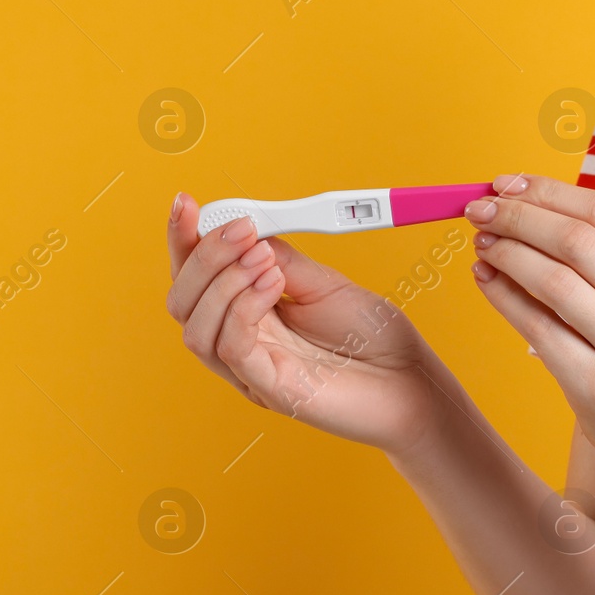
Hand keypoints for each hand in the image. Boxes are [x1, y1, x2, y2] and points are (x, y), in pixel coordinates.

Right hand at [166, 192, 441, 453]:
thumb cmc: (374, 339)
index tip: (188, 204)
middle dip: (202, 256)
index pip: (195, 278)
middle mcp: (242, 343)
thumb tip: (244, 228)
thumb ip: (281, 258)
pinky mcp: (270, 389)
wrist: (411, 381)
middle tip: (242, 230)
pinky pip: (231, 347)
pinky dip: (243, 306)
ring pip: (195, 326)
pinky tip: (273, 283)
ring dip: (222, 280)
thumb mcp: (324, 283)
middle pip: (182, 301)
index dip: (182, 240)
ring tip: (266, 259)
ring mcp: (252, 370)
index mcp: (249, 315)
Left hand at [464, 173, 594, 468]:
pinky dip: (503, 296)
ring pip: (554, 280)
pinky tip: (486, 278)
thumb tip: (527, 206)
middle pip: (576, 240)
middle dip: (518, 216)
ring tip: (481, 242)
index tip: (508, 183)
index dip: (548, 191)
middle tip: (479, 208)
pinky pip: (537, 328)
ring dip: (506, 253)